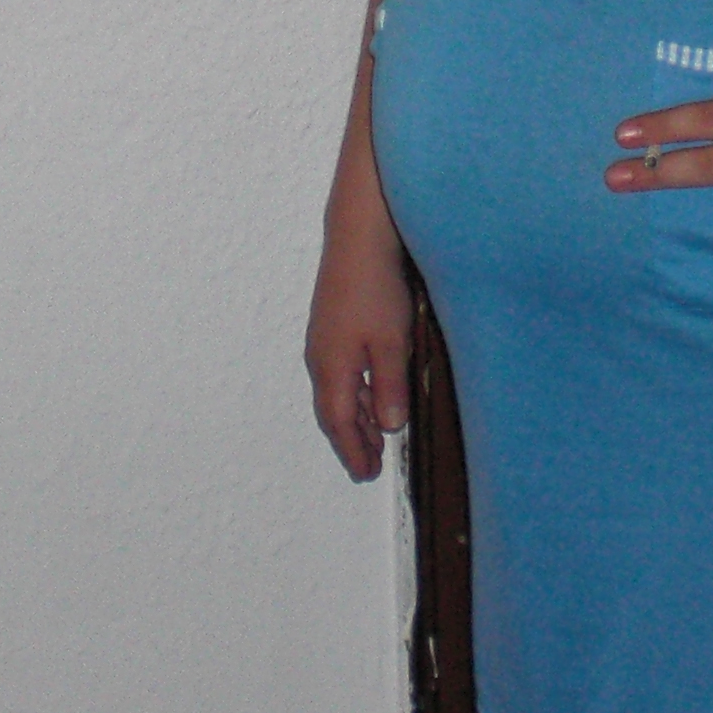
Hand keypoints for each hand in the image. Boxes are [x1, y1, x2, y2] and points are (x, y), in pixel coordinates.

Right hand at [305, 224, 413, 481]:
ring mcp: (325, 340)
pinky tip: (373, 391)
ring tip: (377, 436)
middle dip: (352, 439)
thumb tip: (390, 427)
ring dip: (356, 417)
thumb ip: (389, 387)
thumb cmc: (375, 288)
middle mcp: (321, 358)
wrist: (359, 238)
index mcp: (332, 367)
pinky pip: (341, 373)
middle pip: (334, 410)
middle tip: (370, 466)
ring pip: (338, 391)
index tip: (366, 474)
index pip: (339, 422)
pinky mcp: (334, 324)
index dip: (353, 450)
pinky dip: (356, 393)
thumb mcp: (391, 344)